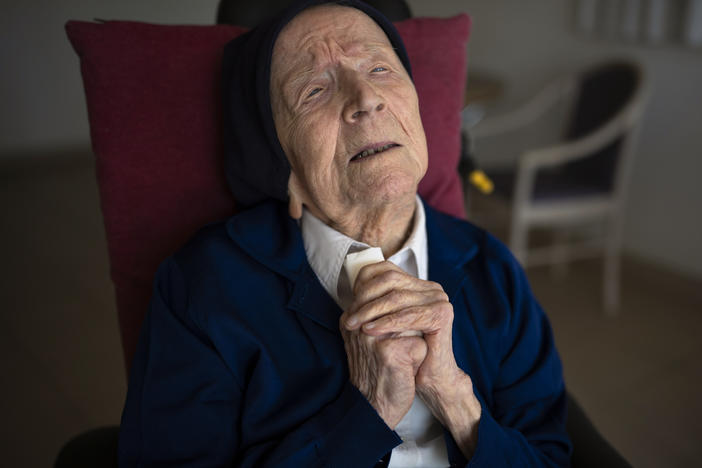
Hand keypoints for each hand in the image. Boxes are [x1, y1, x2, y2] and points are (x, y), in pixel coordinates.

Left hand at [344, 261, 480, 456]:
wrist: (428, 379)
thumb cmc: (404, 352)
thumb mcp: (386, 322)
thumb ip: (375, 303)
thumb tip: (351, 288)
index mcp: (417, 285)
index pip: (386, 270)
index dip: (364, 281)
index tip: (349, 300)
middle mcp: (431, 288)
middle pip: (390, 281)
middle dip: (365, 298)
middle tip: (350, 318)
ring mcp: (439, 299)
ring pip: (397, 298)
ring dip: (371, 311)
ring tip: (355, 325)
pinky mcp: (442, 314)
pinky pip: (409, 316)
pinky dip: (387, 322)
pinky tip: (371, 330)